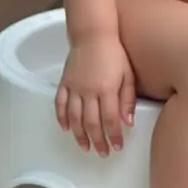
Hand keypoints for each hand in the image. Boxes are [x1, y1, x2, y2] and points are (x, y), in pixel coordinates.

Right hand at [55, 34, 135, 156]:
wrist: (93, 34)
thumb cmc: (114, 52)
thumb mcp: (128, 74)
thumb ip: (127, 99)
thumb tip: (128, 122)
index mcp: (107, 88)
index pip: (110, 119)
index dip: (113, 136)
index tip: (116, 147)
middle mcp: (89, 91)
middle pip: (91, 123)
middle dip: (97, 141)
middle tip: (102, 152)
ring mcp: (74, 87)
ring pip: (74, 118)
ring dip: (79, 135)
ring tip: (85, 147)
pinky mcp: (64, 83)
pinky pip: (60, 104)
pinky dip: (61, 118)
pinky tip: (66, 128)